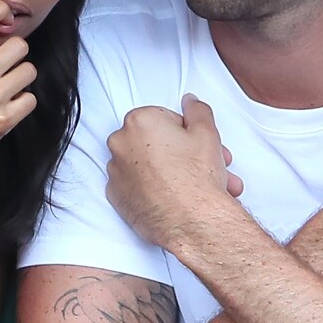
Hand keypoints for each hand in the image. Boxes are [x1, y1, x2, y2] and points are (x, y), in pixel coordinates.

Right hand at [0, 1, 36, 178]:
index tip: (3, 10)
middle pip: (19, 46)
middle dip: (17, 56)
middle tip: (7, 67)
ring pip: (29, 71)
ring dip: (21, 80)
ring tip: (7, 90)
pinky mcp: (5, 119)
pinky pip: (30, 98)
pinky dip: (23, 103)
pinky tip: (9, 108)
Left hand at [106, 94, 242, 248]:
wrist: (192, 221)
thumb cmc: (196, 178)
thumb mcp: (206, 132)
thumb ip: (197, 110)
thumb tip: (190, 102)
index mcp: (139, 121)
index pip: (163, 118)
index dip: (184, 132)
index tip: (195, 144)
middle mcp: (121, 143)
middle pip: (155, 141)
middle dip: (181, 152)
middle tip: (203, 163)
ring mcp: (116, 171)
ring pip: (147, 165)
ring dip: (170, 171)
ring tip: (199, 184)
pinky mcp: (116, 197)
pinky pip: (136, 186)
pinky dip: (152, 189)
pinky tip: (177, 196)